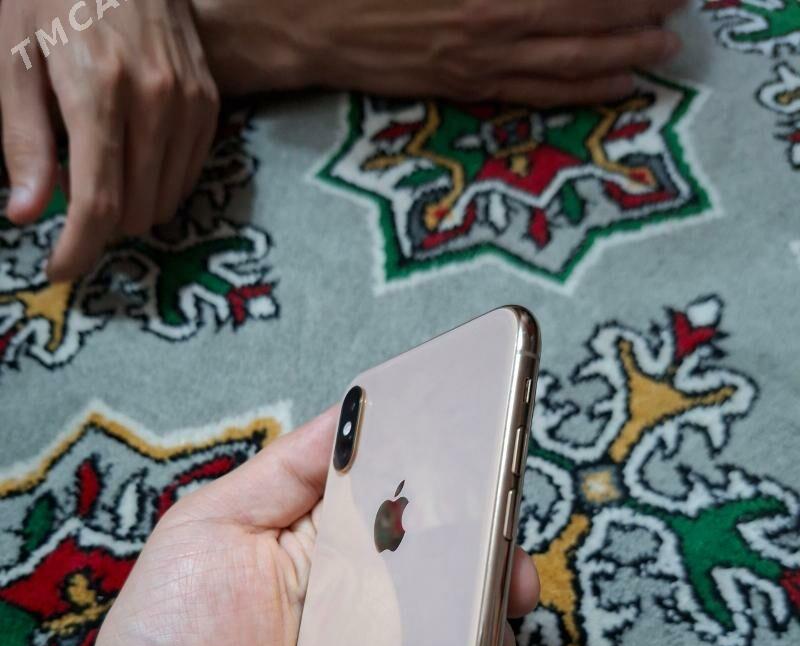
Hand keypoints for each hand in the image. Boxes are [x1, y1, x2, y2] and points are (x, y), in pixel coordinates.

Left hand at [0, 0, 218, 280]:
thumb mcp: (15, 56)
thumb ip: (24, 140)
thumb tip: (26, 215)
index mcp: (99, 91)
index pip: (97, 202)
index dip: (78, 249)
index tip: (59, 270)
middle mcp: (155, 102)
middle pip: (132, 211)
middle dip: (97, 218)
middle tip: (69, 182)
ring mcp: (190, 104)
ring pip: (163, 202)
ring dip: (128, 202)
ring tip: (99, 160)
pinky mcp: (209, 105)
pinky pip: (186, 177)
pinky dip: (156, 181)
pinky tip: (131, 151)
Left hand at [83, 408, 539, 645]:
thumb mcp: (208, 533)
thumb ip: (282, 475)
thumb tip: (355, 411)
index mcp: (326, 552)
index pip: (403, 507)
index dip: (451, 488)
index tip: (486, 474)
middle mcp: (365, 608)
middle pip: (448, 571)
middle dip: (493, 556)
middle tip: (507, 562)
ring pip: (463, 637)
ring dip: (491, 623)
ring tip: (499, 618)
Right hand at [195, 0, 683, 104]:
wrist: (304, 23)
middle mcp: (487, 29)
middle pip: (580, 27)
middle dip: (634, 21)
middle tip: (679, 16)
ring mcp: (476, 64)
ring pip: (563, 67)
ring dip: (618, 60)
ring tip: (661, 52)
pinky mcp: (462, 88)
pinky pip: (532, 95)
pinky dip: (577, 93)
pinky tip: (612, 88)